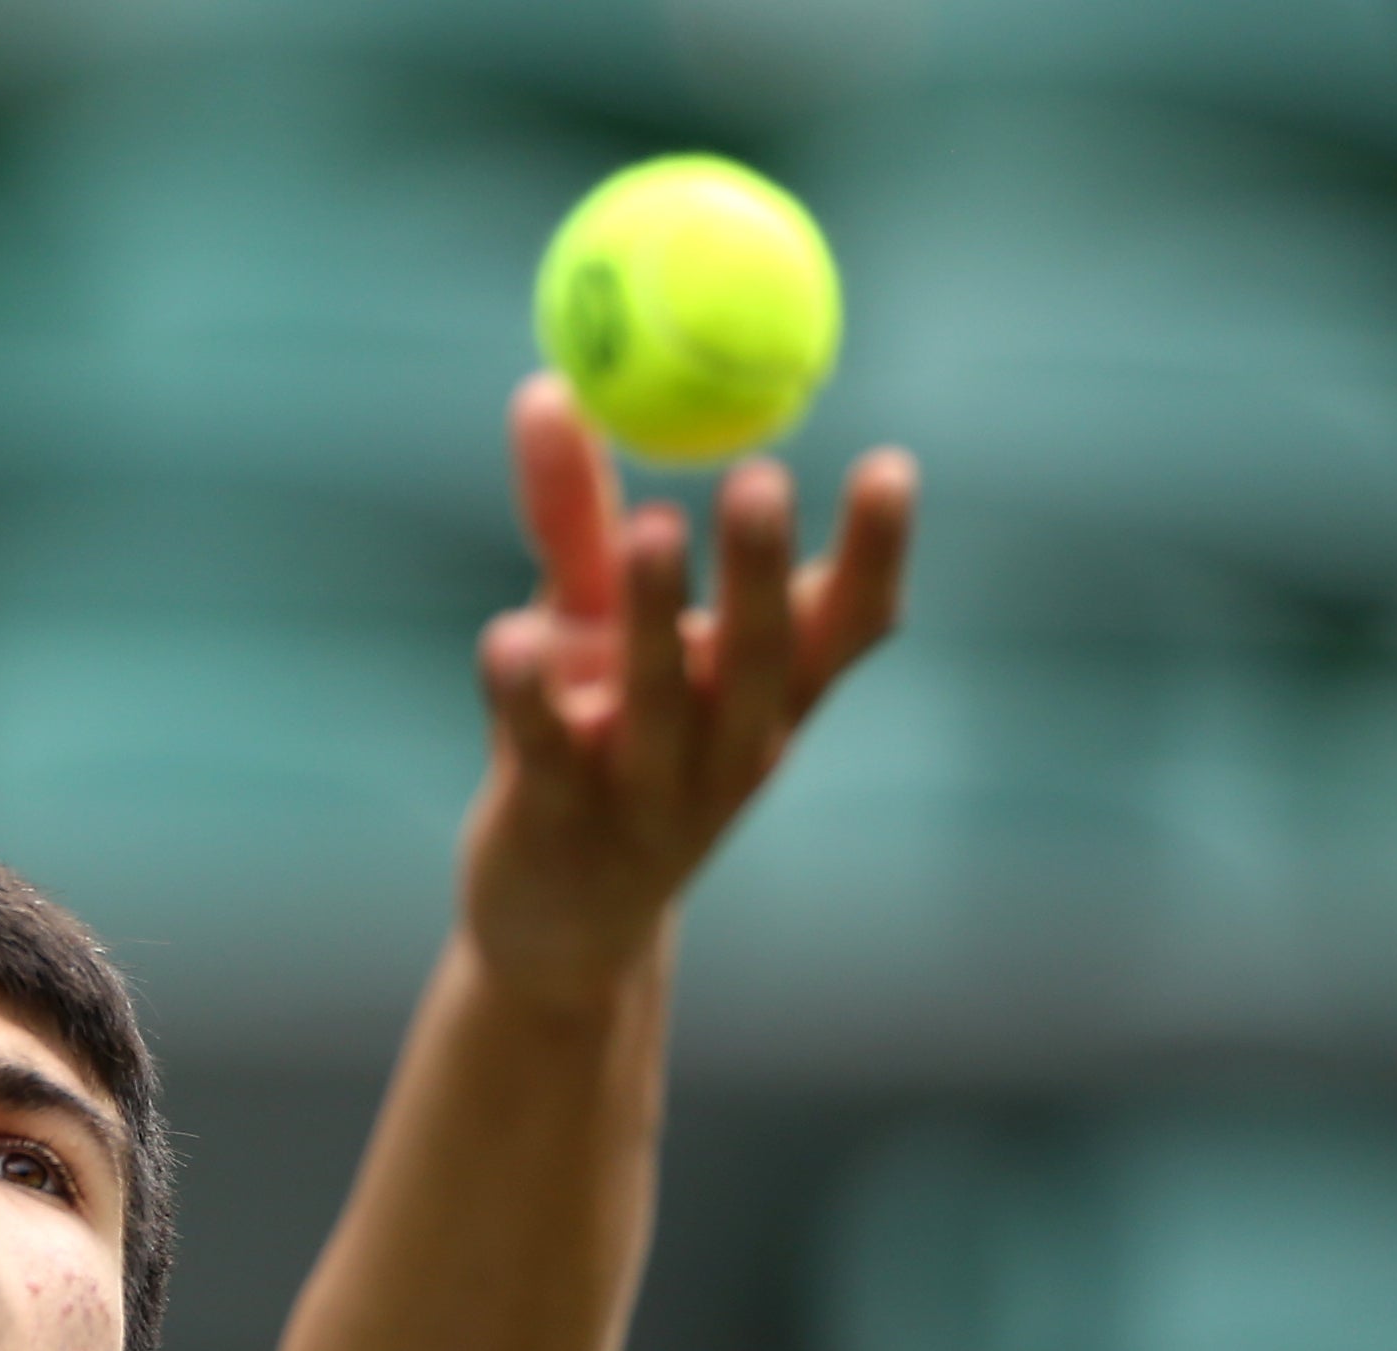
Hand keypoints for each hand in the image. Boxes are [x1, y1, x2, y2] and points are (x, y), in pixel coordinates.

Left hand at [460, 371, 913, 1000]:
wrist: (559, 922)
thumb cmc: (597, 741)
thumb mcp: (595, 621)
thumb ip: (578, 513)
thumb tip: (550, 383)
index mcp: (769, 696)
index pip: (848, 626)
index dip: (876, 555)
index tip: (888, 466)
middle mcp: (728, 747)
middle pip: (762, 658)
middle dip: (766, 573)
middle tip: (762, 482)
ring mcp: (645, 795)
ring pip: (659, 703)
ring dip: (659, 617)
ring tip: (656, 529)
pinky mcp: (554, 826)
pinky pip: (542, 754)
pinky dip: (525, 698)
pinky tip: (508, 637)